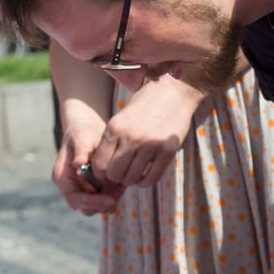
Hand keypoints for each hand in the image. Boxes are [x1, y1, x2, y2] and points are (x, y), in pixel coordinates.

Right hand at [50, 102, 120, 214]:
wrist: (85, 127)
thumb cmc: (83, 131)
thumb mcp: (82, 137)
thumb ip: (81, 151)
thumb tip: (77, 164)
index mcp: (62, 177)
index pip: (76, 198)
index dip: (93, 202)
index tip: (111, 200)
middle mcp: (68, 187)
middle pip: (85, 207)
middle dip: (103, 203)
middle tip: (120, 192)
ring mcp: (79, 189)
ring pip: (95, 207)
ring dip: (108, 200)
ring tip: (121, 186)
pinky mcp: (89, 189)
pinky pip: (101, 200)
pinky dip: (111, 196)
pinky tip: (121, 185)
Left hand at [89, 75, 204, 186]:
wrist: (174, 91)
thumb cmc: (146, 103)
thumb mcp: (122, 116)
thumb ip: (113, 138)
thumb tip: (103, 165)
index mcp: (115, 128)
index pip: (100, 163)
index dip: (100, 173)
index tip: (106, 173)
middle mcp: (130, 138)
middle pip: (114, 174)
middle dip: (116, 177)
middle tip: (121, 173)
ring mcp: (150, 145)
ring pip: (132, 178)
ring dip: (131, 179)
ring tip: (134, 172)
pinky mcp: (167, 151)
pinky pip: (152, 178)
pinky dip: (146, 181)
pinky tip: (145, 175)